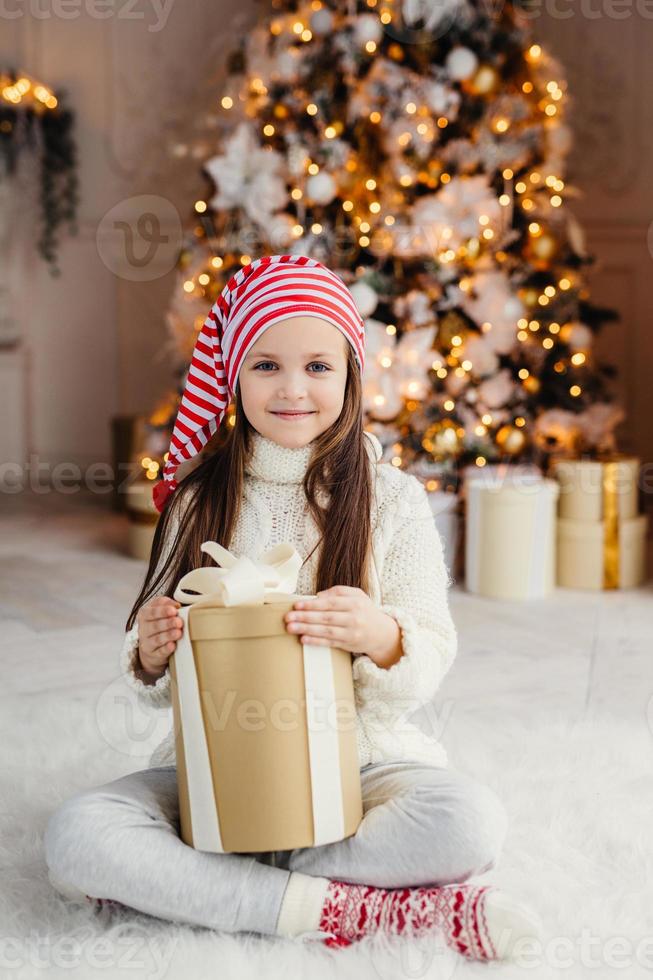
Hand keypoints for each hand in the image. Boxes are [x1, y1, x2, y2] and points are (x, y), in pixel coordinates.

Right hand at [136, 596, 183, 677]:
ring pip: (157, 639)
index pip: (151, 612)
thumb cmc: (159, 623)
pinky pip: (159, 652)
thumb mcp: (160, 610)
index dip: (163, 611)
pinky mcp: (153, 654)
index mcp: (144, 614)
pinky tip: (172, 645)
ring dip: (168, 636)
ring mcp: (147, 642)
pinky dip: (166, 649)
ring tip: (178, 633)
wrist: (151, 644)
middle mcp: (143, 628)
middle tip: (179, 622)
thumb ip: (167, 604)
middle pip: (154, 626)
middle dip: (168, 623)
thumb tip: (176, 604)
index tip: (174, 611)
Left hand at [283, 585, 402, 665]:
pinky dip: (316, 641)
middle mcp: (354, 618)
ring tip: (291, 628)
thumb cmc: (365, 611)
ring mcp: (351, 633)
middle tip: (288, 617)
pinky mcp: (348, 645)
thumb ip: (338, 592)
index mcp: (355, 603)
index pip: (330, 603)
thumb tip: (317, 596)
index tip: (296, 605)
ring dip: (306, 630)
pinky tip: (303, 639)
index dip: (312, 604)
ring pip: (326, 631)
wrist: (382, 633)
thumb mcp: (357, 595)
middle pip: (326, 617)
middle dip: (305, 617)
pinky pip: (329, 643)